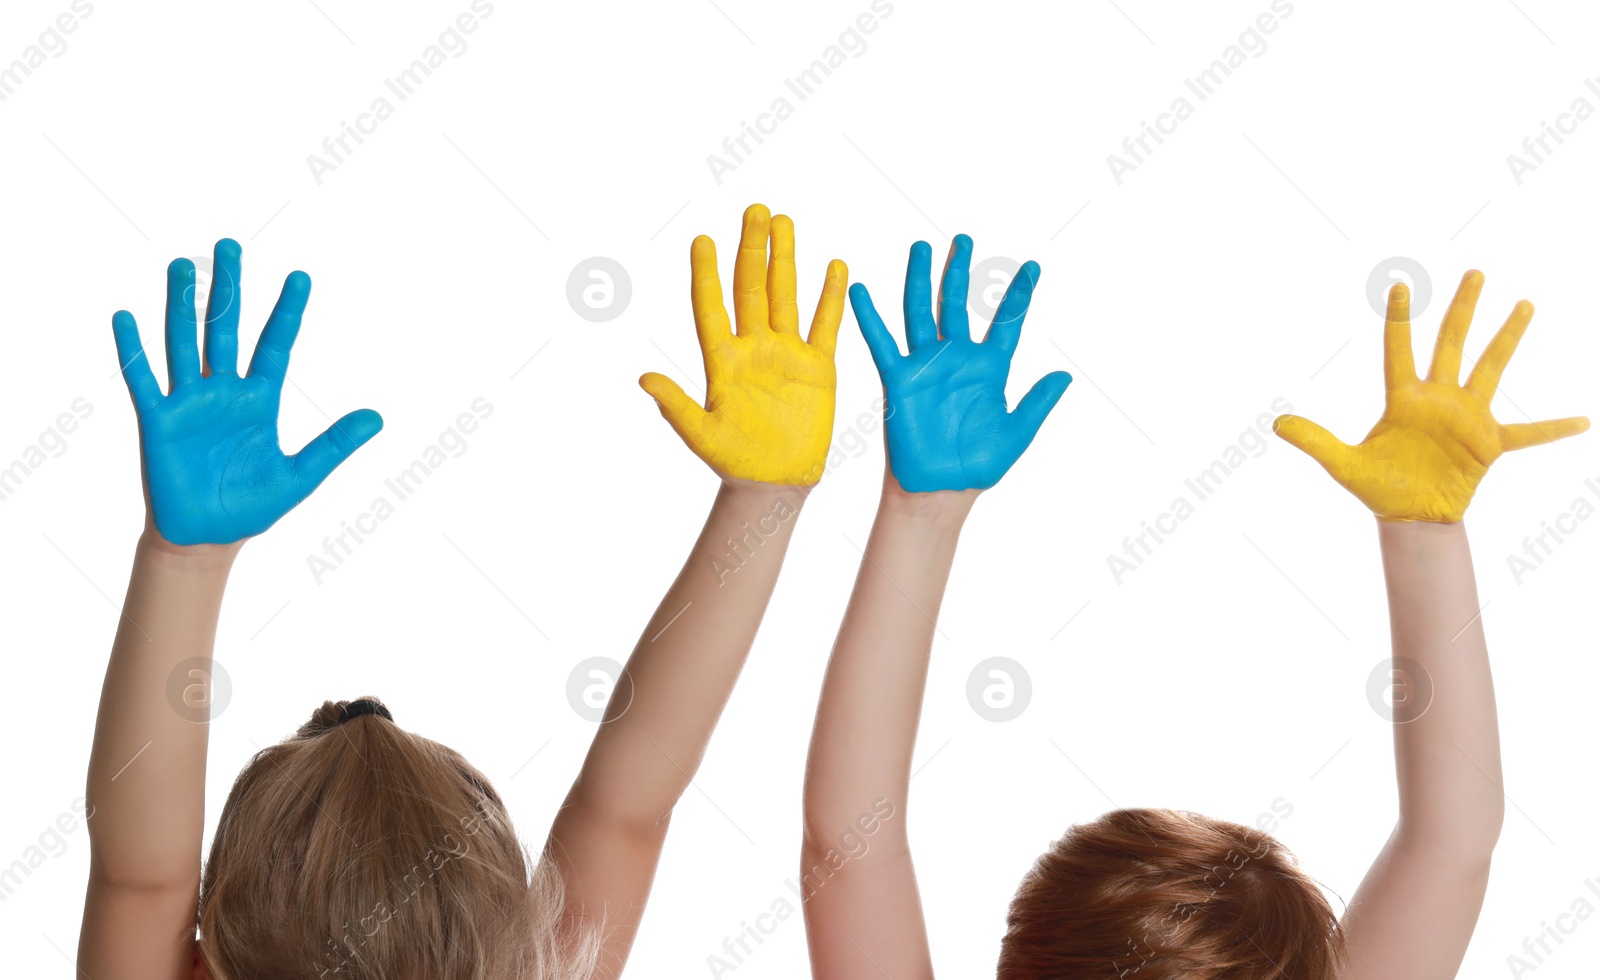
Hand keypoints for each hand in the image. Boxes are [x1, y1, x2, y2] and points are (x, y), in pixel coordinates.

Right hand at [113, 238, 383, 545]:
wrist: (209, 538)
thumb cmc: (253, 506)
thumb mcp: (302, 475)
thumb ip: (335, 444)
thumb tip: (378, 417)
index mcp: (260, 401)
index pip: (276, 346)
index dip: (287, 313)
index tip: (301, 277)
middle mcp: (224, 392)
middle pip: (227, 330)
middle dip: (229, 290)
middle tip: (230, 245)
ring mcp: (189, 403)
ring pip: (184, 343)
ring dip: (183, 306)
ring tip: (183, 266)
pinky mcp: (158, 421)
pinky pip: (143, 380)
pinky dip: (133, 350)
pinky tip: (125, 317)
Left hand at [640, 203, 846, 486]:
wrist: (774, 483)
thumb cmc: (734, 462)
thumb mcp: (700, 435)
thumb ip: (676, 406)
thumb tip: (644, 379)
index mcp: (722, 360)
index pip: (711, 307)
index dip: (705, 274)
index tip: (700, 240)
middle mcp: (753, 348)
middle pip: (750, 288)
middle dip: (752, 249)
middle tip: (754, 210)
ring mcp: (786, 353)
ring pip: (785, 295)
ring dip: (785, 259)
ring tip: (784, 221)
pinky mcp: (817, 367)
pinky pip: (825, 324)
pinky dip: (831, 297)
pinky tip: (835, 266)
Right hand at [851, 235, 1070, 491]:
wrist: (940, 489)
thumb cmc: (978, 465)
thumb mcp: (1018, 432)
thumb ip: (1038, 402)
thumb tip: (1065, 376)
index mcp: (990, 369)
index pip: (1006, 322)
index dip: (1019, 295)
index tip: (1033, 267)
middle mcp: (957, 359)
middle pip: (957, 304)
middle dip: (960, 271)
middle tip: (963, 239)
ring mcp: (927, 366)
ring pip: (921, 313)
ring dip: (920, 280)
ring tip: (920, 248)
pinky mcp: (900, 380)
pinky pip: (883, 343)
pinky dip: (871, 317)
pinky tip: (861, 290)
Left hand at [1275, 270, 1587, 521]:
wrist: (1410, 517)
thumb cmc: (1379, 487)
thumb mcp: (1343, 465)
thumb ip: (1314, 442)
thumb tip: (1275, 426)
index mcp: (1403, 399)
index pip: (1399, 350)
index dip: (1400, 320)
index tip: (1400, 285)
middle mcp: (1438, 399)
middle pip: (1451, 343)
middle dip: (1462, 309)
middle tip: (1474, 272)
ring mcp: (1467, 418)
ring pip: (1490, 368)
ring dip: (1507, 338)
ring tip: (1524, 305)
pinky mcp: (1489, 444)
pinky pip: (1528, 434)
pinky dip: (1552, 429)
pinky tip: (1582, 420)